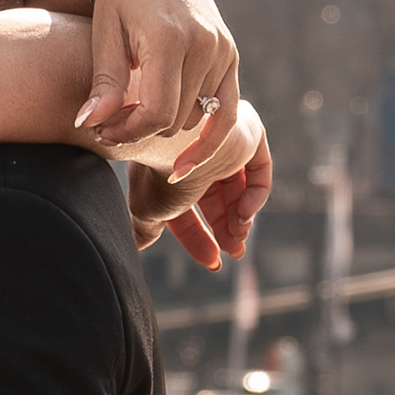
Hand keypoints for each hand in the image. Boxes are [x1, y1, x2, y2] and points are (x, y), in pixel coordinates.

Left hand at [76, 0, 237, 167]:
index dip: (127, 131)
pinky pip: (228, 112)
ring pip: (197, 119)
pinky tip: (184, 163)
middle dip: (140, 129)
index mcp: (170, 37)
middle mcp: (205, 44)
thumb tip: (90, 125)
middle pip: (175, 119)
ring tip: (133, 117)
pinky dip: (208, 139)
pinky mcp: (231, 55)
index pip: (156, 111)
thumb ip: (104, 83)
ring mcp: (224, 50)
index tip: (101, 130)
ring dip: (166, 126)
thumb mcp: (105, 35)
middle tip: (110, 126)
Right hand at [130, 101, 269, 268]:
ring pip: (240, 189)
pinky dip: (256, 196)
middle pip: (217, 200)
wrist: (174, 144)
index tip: (213, 262)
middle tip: (233, 252)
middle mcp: (197, 154)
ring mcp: (223, 142)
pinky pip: (259, 169)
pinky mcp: (248, 133)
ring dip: (240, 219)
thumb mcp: (149, 210)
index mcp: (169, 169)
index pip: (187, 207)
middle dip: (225, 230)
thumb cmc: (158, 176)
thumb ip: (145, 228)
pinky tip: (243, 213)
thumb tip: (135, 246)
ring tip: (237, 236)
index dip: (198, 236)